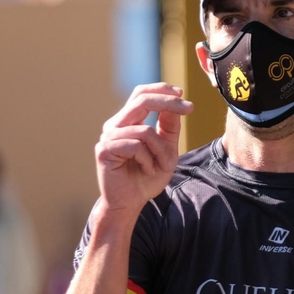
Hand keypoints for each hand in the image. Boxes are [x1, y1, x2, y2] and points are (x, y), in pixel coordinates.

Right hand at [95, 83, 193, 217]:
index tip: (182, 93)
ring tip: (162, 166)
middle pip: (141, 100)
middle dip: (168, 102)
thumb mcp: (166, 150)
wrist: (130, 204)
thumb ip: (169, 128)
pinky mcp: (104, 150)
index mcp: (128, 121)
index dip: (160, 89)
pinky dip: (148, 160)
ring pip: (144, 131)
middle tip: (189, 108)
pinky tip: (146, 170)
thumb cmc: (146, 178)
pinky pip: (135, 146)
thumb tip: (174, 103)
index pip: (141, 94)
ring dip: (161, 150)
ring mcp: (108, 137)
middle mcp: (115, 125)